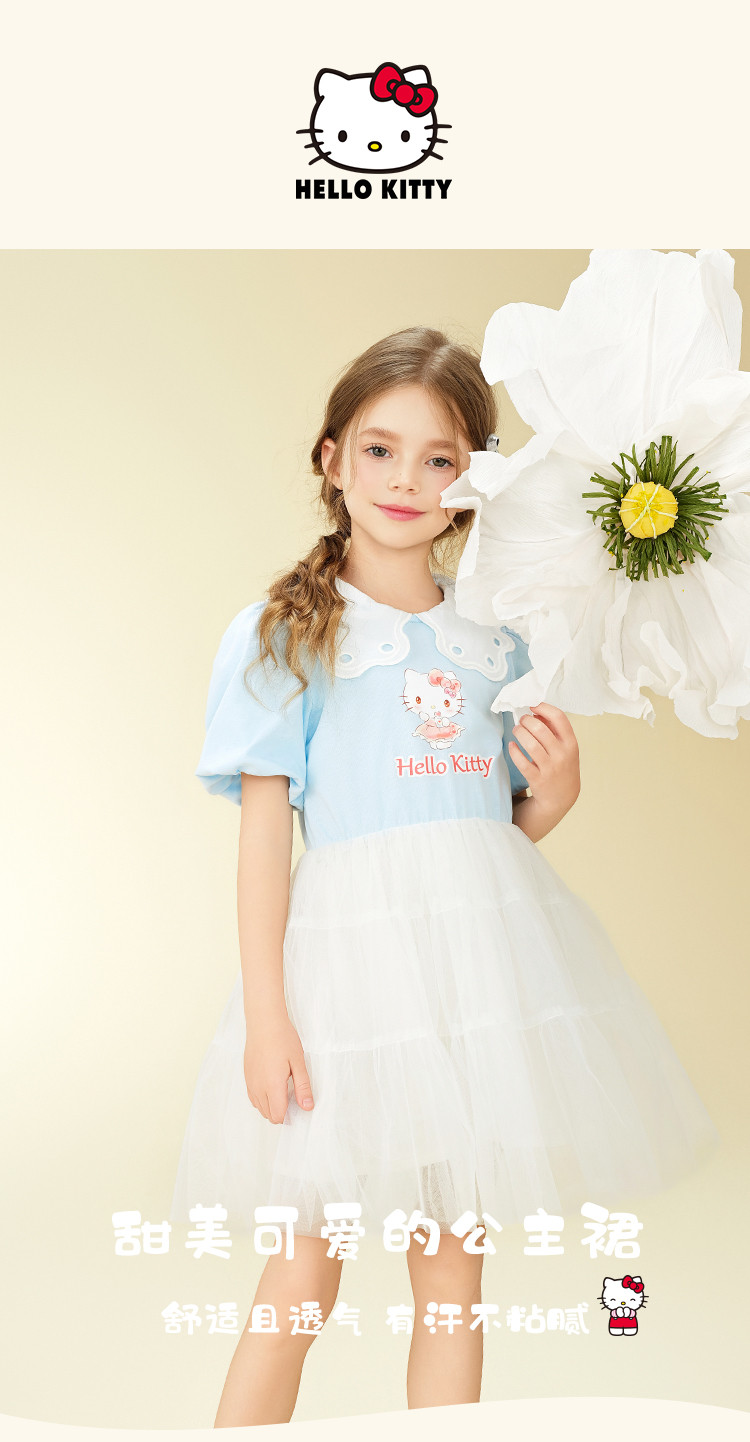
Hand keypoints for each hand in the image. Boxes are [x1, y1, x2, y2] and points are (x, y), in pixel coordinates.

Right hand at [244, 1012, 313, 1123]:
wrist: (264, 1022)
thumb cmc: (283, 1039)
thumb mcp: (298, 1063)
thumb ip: (303, 1087)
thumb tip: (307, 1107)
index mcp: (272, 1086)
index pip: (278, 1116)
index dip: (290, 1117)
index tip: (299, 1107)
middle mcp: (258, 1087)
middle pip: (268, 1115)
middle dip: (281, 1113)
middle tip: (294, 1098)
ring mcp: (250, 1082)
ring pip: (259, 1108)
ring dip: (271, 1107)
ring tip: (284, 1091)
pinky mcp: (247, 1076)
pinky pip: (253, 1098)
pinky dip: (263, 1099)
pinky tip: (272, 1086)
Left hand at [508, 701, 579, 817]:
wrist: (562, 797)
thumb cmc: (562, 766)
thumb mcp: (566, 747)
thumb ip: (554, 729)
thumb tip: (536, 712)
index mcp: (571, 743)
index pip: (559, 717)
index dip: (543, 708)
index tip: (533, 706)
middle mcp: (562, 754)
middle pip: (540, 729)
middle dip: (526, 721)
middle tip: (521, 720)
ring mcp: (550, 768)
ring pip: (530, 744)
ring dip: (519, 732)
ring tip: (516, 730)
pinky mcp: (537, 779)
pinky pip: (522, 762)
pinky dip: (514, 751)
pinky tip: (512, 746)